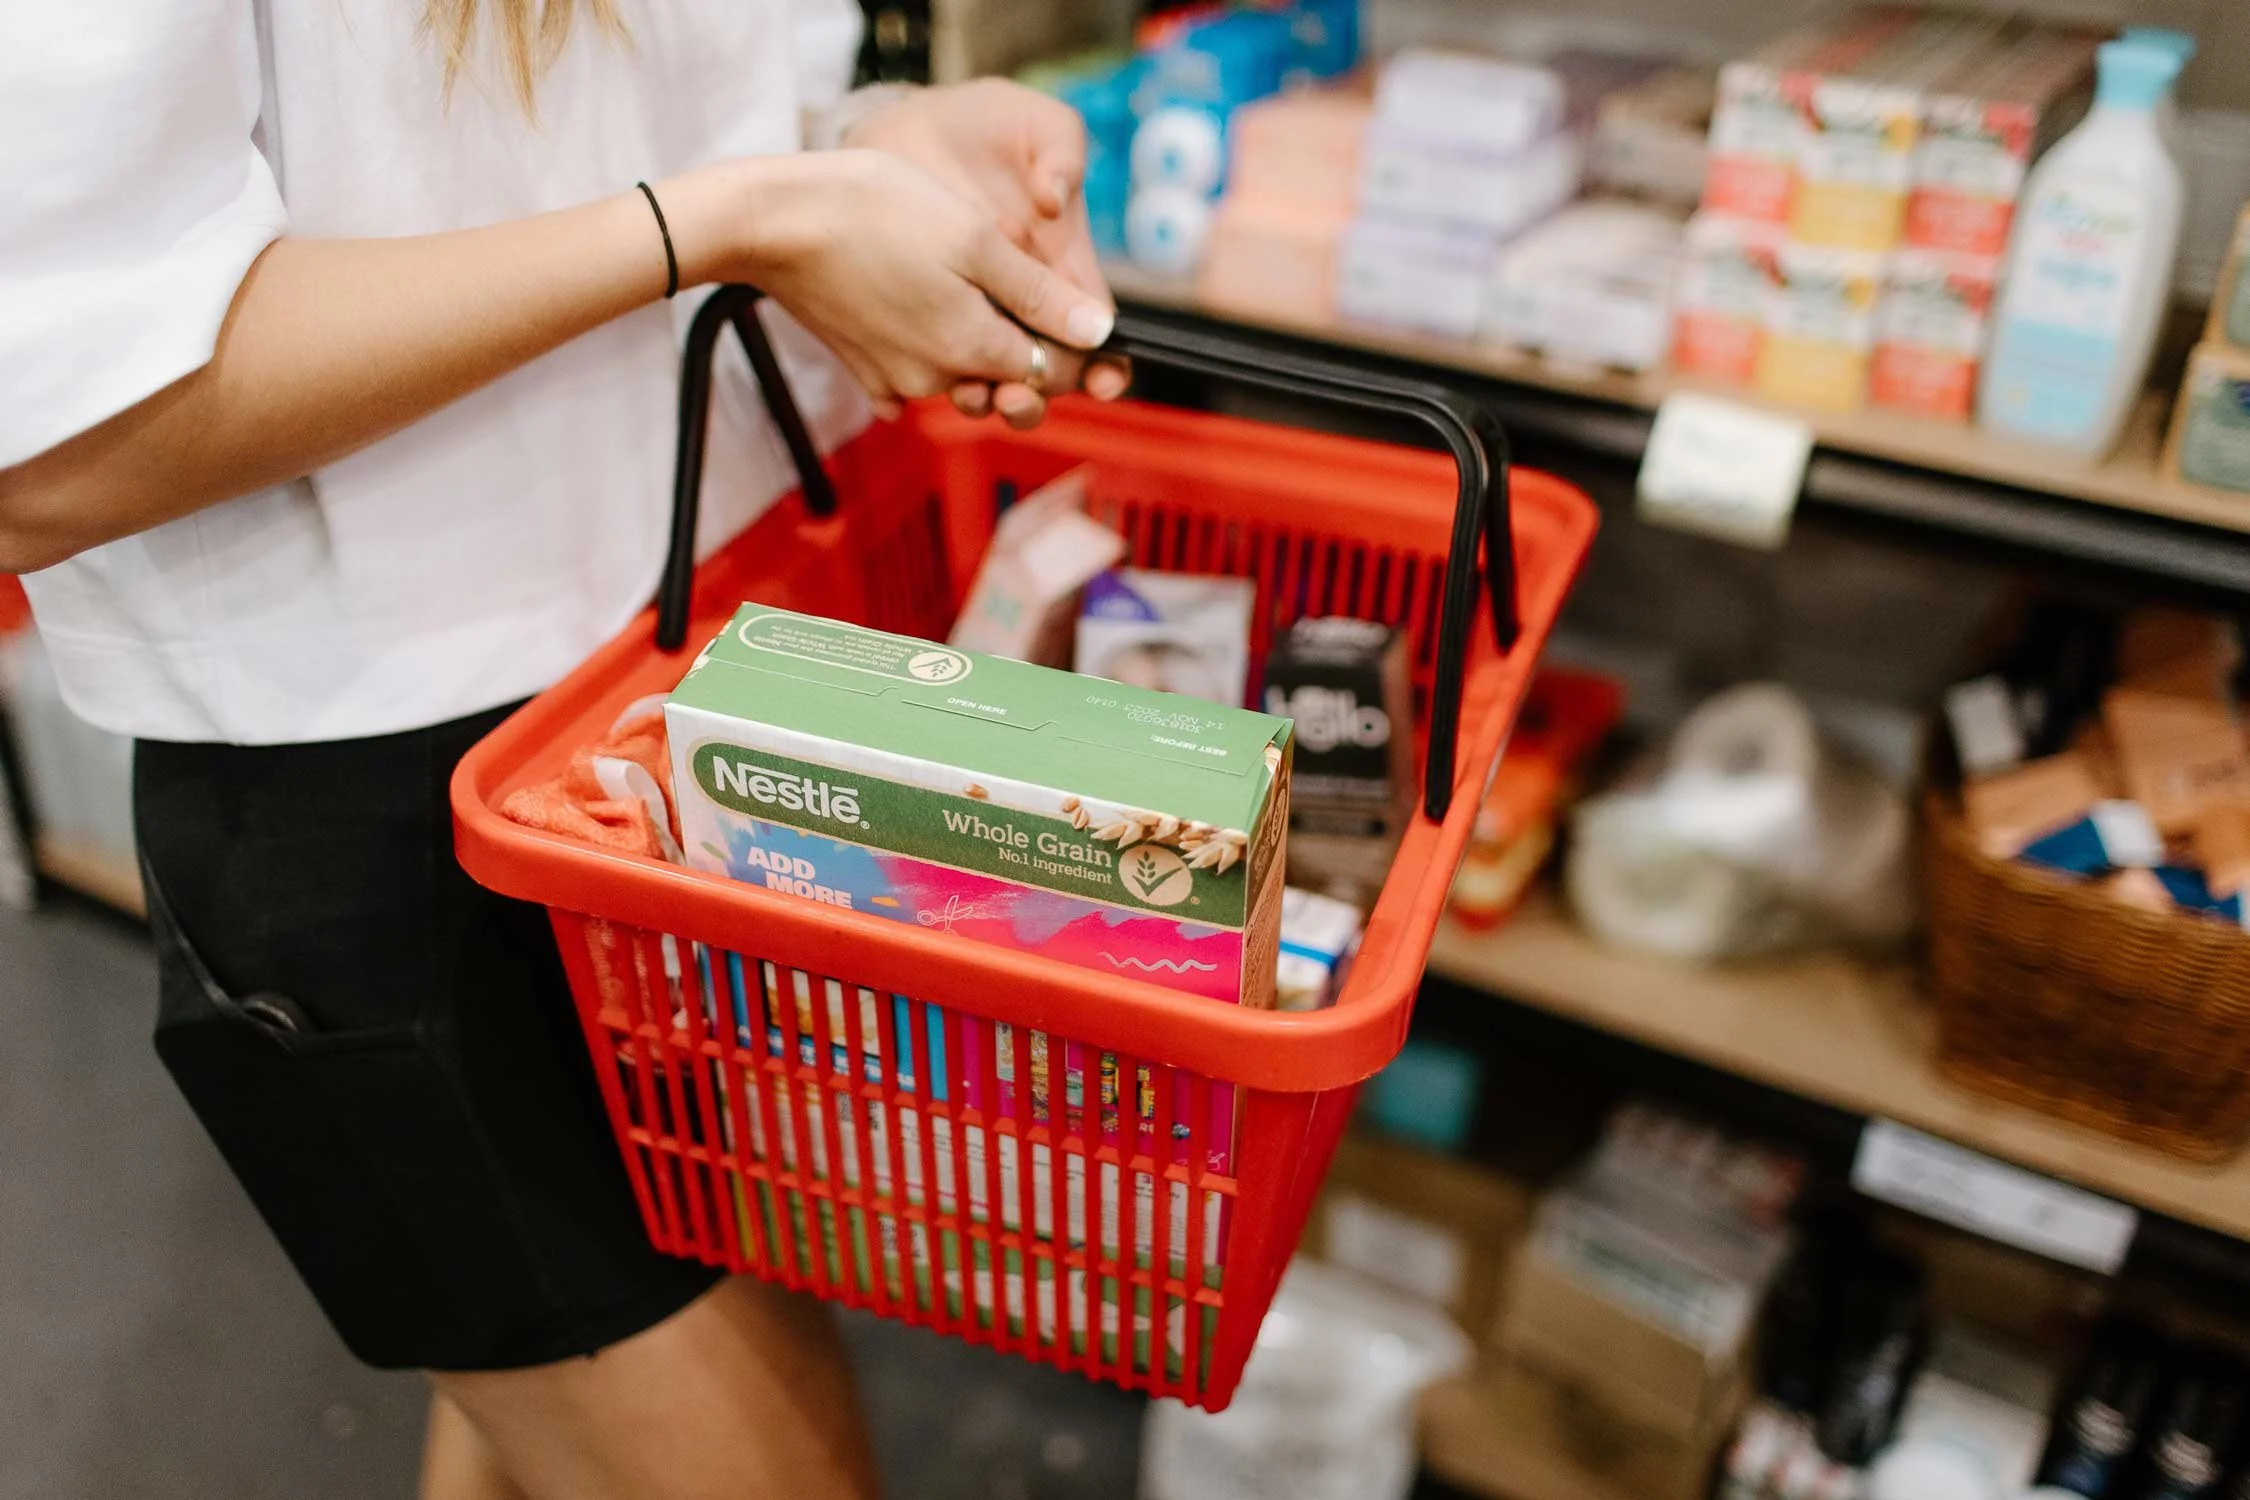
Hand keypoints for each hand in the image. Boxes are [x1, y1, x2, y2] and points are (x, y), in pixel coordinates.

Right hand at [846, 79, 1130, 426]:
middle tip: (1006, 285)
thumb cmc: (875, 211)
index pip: (1051, 371)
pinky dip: (922, 353)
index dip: (1069, 342)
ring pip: (960, 377)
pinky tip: (912, 311)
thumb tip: (1097, 333)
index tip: (1061, 302)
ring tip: (957, 284)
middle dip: (1022, 346)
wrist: (775, 220)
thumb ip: (1039, 293)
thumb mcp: (975, 239)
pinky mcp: (861, 370)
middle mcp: (938, 381)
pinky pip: (909, 379)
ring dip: (973, 346)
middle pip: (1007, 380)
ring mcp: (895, 380)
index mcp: (975, 350)